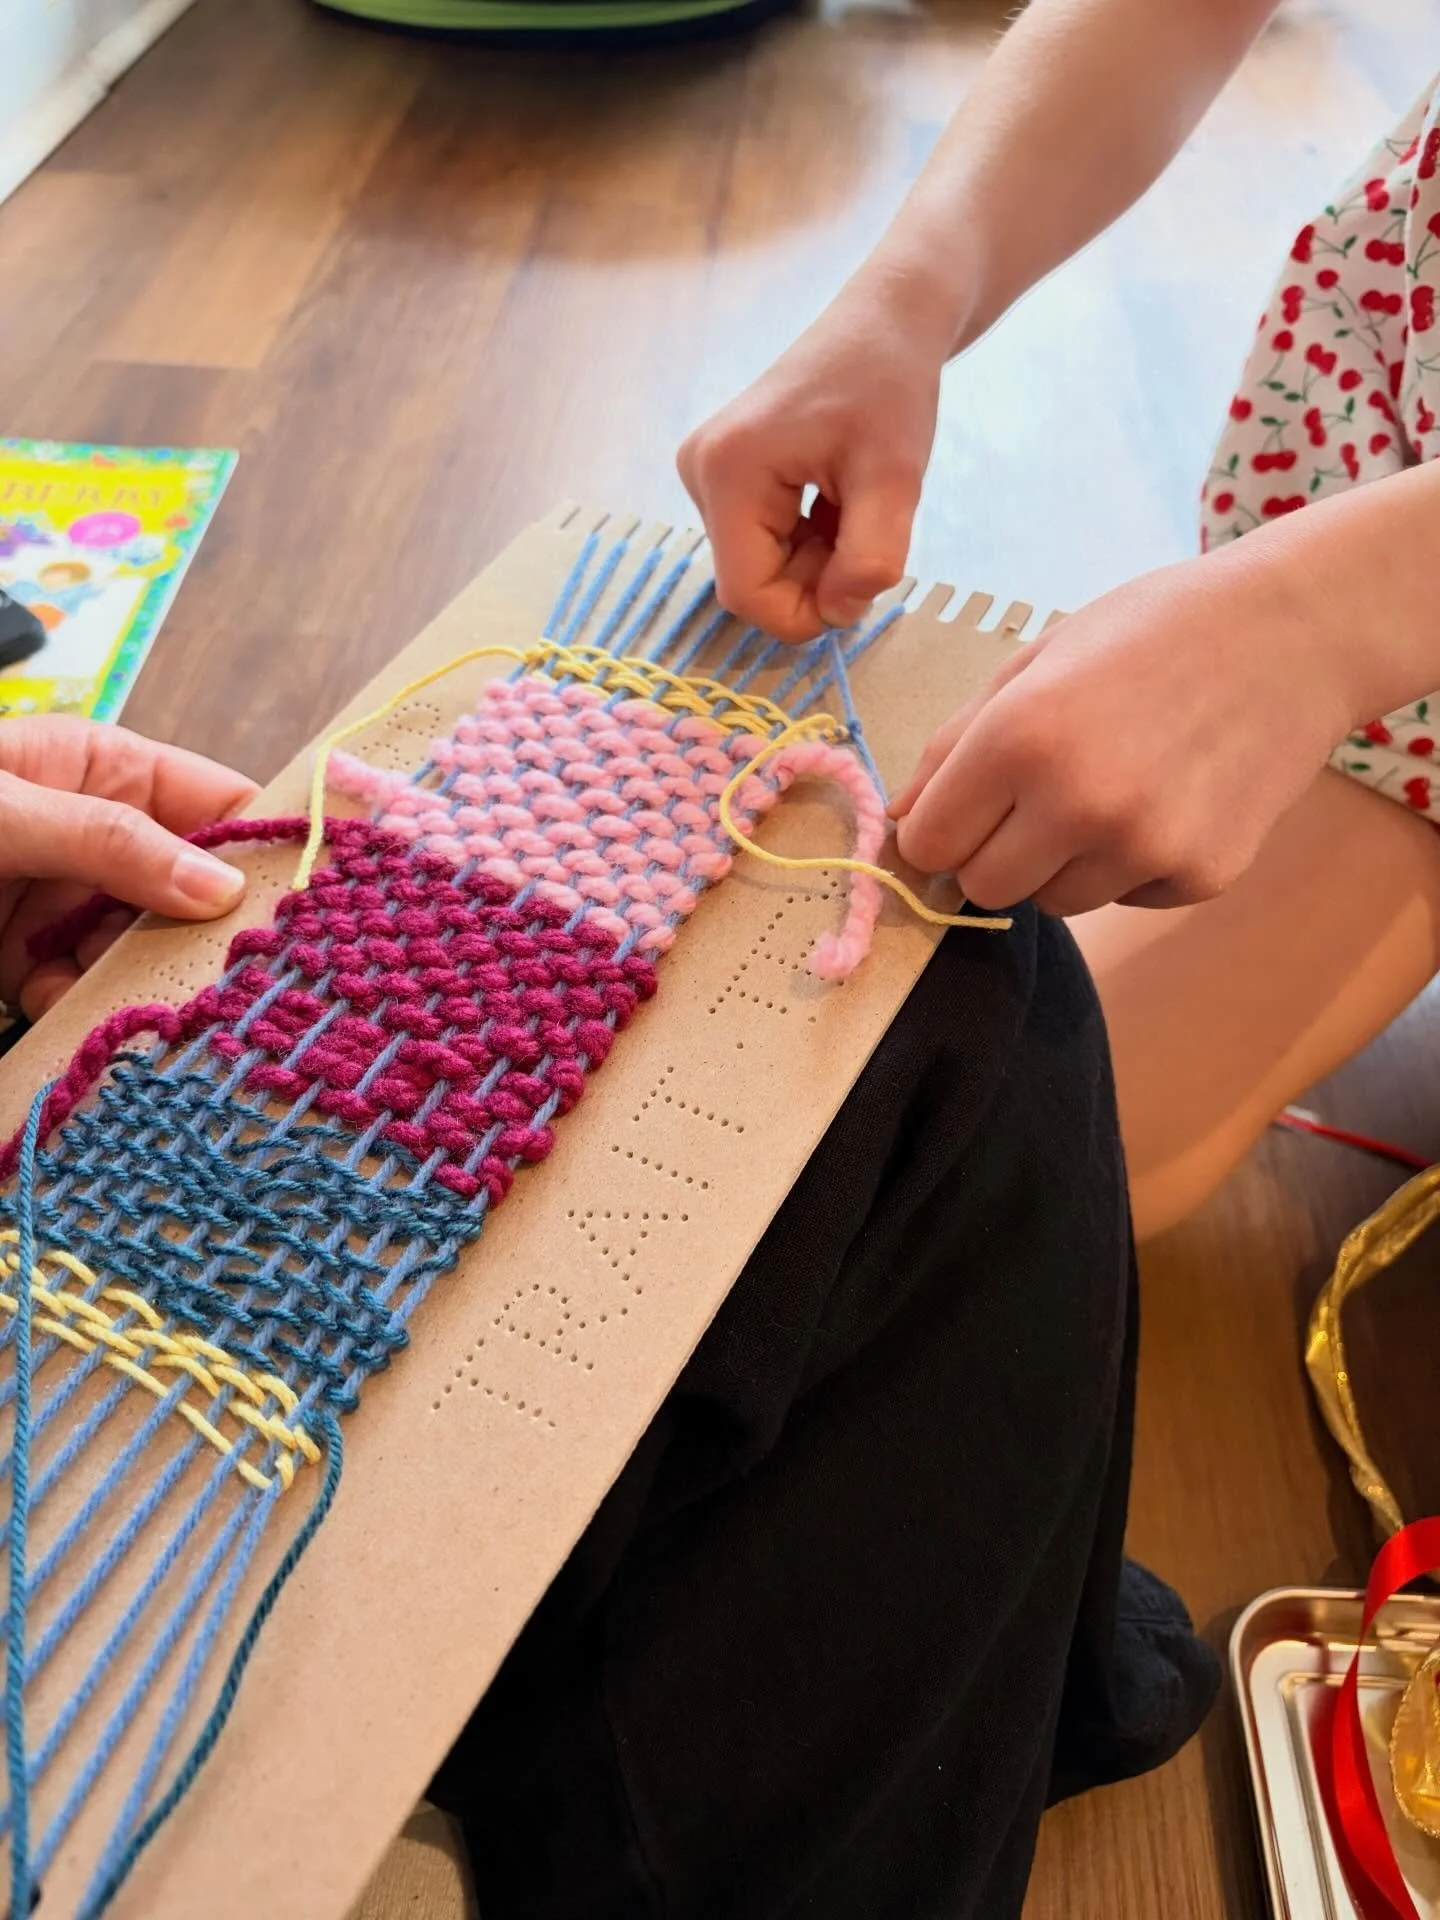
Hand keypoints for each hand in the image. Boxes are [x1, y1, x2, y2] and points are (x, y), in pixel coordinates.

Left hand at [0, 717, 256, 1019]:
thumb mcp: (8, 809)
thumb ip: (109, 840)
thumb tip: (221, 887)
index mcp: (106, 772)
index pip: (217, 804)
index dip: (268, 848)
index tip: (314, 902)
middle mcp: (97, 838)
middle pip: (190, 891)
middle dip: (215, 937)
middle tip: (254, 979)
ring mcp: (62, 902)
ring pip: (141, 951)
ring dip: (154, 985)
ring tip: (177, 1016)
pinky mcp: (24, 961)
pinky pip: (78, 992)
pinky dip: (89, 1014)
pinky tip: (94, 1027)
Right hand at [677, 275, 949, 641]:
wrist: (882, 325)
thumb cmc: (891, 389)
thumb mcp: (896, 479)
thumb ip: (870, 559)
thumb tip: (836, 616)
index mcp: (729, 472)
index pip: (746, 594)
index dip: (805, 613)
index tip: (861, 587)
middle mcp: (700, 474)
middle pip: (750, 581)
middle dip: (814, 580)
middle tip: (866, 532)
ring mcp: (704, 474)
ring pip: (758, 565)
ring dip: (814, 561)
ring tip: (852, 507)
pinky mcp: (720, 476)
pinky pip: (759, 542)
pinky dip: (806, 541)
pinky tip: (833, 500)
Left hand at [890, 546, 1350, 915]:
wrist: (1295, 634)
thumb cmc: (1151, 632)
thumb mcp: (1035, 661)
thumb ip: (956, 744)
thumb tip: (902, 819)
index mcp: (1021, 738)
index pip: (929, 844)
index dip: (935, 830)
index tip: (958, 813)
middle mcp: (1079, 802)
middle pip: (985, 888)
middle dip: (992, 854)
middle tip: (1034, 801)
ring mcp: (1145, 847)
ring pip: (1054, 903)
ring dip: (1061, 863)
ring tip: (1110, 789)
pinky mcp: (1199, 876)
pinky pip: (1125, 898)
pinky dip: (1129, 866)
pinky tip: (1165, 798)